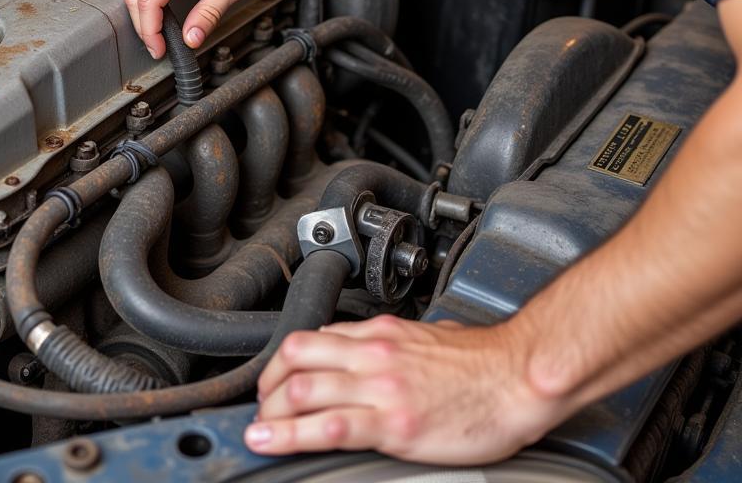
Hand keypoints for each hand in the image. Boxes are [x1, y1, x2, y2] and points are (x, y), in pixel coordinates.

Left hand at [244, 315, 566, 464]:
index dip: (284, 361)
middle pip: (294, 357)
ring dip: (270, 411)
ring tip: (257, 429)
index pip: (314, 337)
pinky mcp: (392, 422)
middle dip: (267, 384)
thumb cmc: (483, 362)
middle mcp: (371, 353)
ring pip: (301, 389)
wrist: (518, 376)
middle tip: (260, 406)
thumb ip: (395, 344)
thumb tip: (379, 351)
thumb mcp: (428, 337)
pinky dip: (289, 435)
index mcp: (379, 332)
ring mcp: (379, 386)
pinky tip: (270, 441)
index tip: (275, 380)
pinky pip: (328, 427)